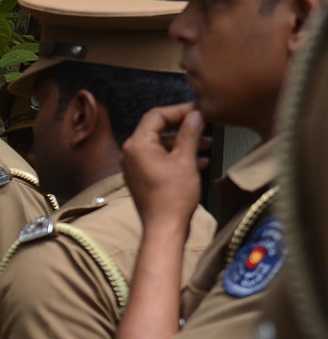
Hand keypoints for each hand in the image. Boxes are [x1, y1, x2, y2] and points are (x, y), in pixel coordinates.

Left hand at [122, 103, 206, 230]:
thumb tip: (196, 114)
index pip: (156, 115)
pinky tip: (200, 162)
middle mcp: (131, 152)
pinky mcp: (141, 177)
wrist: (164, 228)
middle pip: (158, 129)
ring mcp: (134, 166)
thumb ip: (189, 133)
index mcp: (137, 144)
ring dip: (184, 143)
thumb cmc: (174, 195)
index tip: (200, 111)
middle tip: (206, 126)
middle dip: (183, 127)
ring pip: (161, 146)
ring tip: (208, 145)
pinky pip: (159, 160)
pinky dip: (177, 157)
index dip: (179, 110)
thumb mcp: (185, 159)